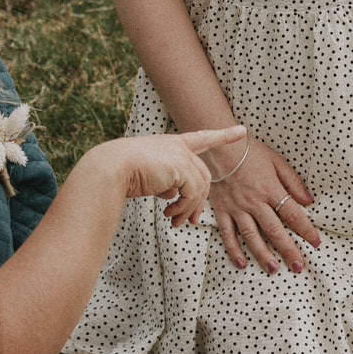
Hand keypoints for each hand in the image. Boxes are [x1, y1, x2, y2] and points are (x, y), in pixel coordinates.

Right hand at [84, 124, 244, 226]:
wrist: (110, 168)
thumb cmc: (122, 172)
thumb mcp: (150, 176)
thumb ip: (166, 181)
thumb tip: (174, 195)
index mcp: (171, 144)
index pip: (202, 138)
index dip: (222, 136)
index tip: (242, 131)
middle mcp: (178, 146)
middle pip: (203, 175)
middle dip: (199, 201)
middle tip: (190, 221)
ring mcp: (181, 155)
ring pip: (200, 187)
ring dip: (189, 209)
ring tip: (175, 221)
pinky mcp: (181, 167)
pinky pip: (193, 194)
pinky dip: (184, 209)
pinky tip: (170, 215)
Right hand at [205, 137, 320, 274]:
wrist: (219, 148)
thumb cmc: (249, 152)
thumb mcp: (276, 161)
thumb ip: (293, 181)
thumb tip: (308, 200)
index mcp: (270, 189)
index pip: (293, 214)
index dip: (306, 230)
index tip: (316, 243)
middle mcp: (255, 202)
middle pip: (274, 230)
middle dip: (288, 250)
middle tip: (298, 266)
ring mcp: (237, 208)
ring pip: (252, 236)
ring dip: (263, 254)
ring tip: (273, 269)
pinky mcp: (222, 211)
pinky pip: (228, 234)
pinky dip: (234, 250)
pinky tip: (242, 263)